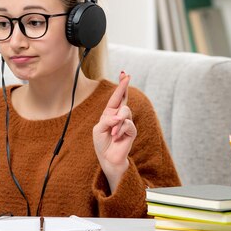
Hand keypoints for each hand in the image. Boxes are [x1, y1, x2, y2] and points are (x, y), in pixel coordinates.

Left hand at [92, 71, 136, 192]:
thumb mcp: (99, 129)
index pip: (116, 97)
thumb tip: (119, 116)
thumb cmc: (101, 143)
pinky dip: (119, 130)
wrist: (107, 157)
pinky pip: (127, 124)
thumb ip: (107, 120)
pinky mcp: (131, 131)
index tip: (124, 73)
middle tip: (126, 76)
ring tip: (112, 133)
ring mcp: (126, 122)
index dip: (121, 86)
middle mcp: (119, 116)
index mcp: (110, 113)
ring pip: (125, 112)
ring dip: (117, 122)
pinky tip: (115, 137)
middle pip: (123, 99)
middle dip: (124, 87)